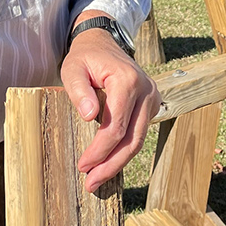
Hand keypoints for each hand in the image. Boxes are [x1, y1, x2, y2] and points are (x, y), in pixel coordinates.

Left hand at [60, 16, 160, 192]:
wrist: (102, 43)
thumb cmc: (85, 57)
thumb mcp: (72, 68)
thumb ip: (79, 90)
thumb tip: (90, 116)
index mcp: (128, 80)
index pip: (116, 125)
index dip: (100, 150)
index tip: (82, 165)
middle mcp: (147, 90)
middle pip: (132, 139)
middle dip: (111, 164)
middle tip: (90, 183)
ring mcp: (153, 97)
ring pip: (138, 140)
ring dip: (118, 163)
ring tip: (97, 180)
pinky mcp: (151, 105)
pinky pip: (139, 133)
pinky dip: (124, 150)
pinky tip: (108, 163)